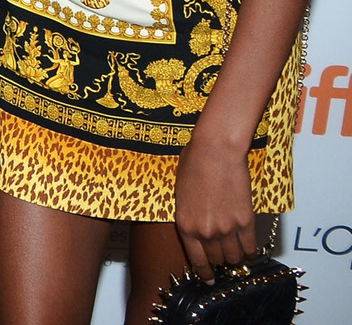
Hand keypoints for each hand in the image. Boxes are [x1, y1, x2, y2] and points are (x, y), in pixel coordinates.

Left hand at [173, 131, 258, 278]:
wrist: (215, 151)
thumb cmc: (193, 165)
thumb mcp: (180, 193)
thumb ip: (188, 215)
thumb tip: (196, 227)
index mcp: (185, 225)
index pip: (196, 260)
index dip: (204, 272)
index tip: (209, 278)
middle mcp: (205, 231)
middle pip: (216, 259)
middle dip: (220, 262)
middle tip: (224, 260)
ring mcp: (226, 228)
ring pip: (234, 257)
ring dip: (235, 258)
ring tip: (236, 256)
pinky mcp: (245, 221)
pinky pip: (250, 246)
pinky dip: (250, 252)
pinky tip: (249, 251)